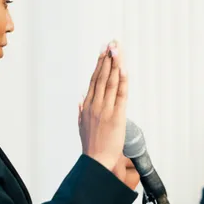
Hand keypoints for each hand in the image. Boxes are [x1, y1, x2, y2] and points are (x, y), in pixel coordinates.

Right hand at [79, 41, 128, 176]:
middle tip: (112, 43)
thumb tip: (80, 99)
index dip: (99, 64)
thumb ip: (81, 111)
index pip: (94, 80)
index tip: (103, 51)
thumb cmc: (92, 145)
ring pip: (110, 82)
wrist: (96, 160)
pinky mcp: (116, 116)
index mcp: (88, 106)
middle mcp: (95, 104)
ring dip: (114, 64)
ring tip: (117, 49)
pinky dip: (122, 81)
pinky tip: (123, 69)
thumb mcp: (82, 125)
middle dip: (107, 58)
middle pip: (101, 76)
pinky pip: (120, 94)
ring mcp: (105, 109)